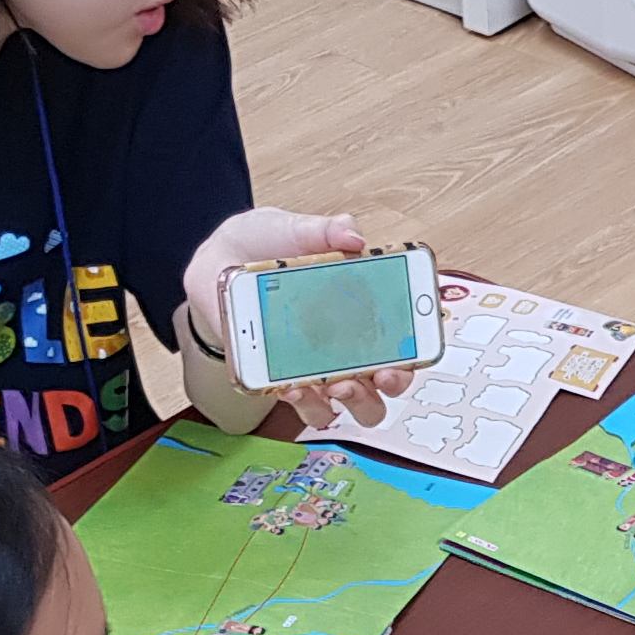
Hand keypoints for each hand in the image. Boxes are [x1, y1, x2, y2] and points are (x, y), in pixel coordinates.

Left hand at [180, 210, 410, 432]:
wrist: (218, 260)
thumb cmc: (264, 245)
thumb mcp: (295, 228)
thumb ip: (324, 230)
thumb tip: (352, 234)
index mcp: (361, 307)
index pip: (404, 339)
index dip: (416, 350)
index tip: (413, 348)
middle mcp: (347, 345)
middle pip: (386, 383)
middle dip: (391, 382)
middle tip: (381, 373)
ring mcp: (317, 366)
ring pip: (350, 405)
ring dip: (353, 401)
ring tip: (337, 385)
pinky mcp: (282, 378)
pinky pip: (303, 404)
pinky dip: (304, 402)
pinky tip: (293, 384)